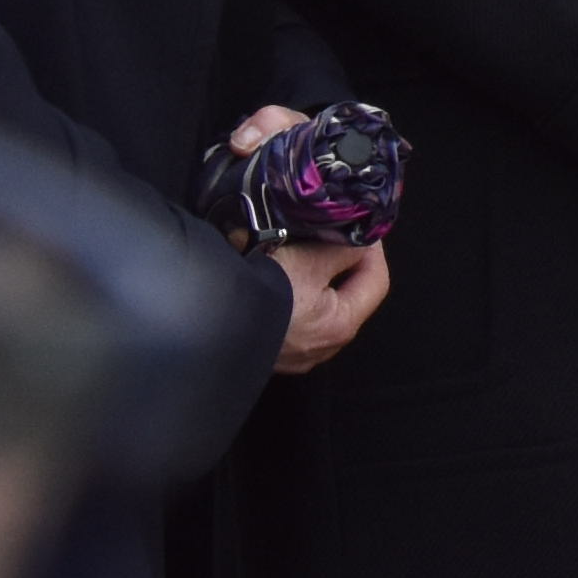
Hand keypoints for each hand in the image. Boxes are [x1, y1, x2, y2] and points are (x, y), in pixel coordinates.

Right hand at [222, 104, 389, 368]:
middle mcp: (321, 347)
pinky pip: (291, 316)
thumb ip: (342, 248)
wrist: (201, 320)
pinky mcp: (267, 350)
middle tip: (331, 233)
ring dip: (313, 276)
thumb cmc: (261, 291)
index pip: (376, 280)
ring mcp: (293, 353)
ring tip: (301, 248)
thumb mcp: (308, 258)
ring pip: (317, 304)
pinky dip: (289, 292)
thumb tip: (358, 237)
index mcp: (341, 326)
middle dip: (341, 262)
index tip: (361, 225)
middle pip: (348, 294)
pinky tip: (274, 273)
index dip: (373, 248)